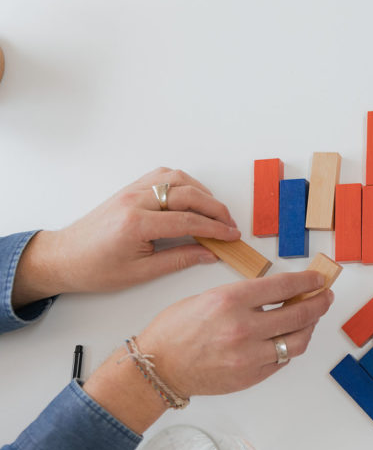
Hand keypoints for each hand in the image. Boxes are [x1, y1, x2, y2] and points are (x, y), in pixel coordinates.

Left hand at [12, 168, 240, 306]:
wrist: (63, 258)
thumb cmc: (95, 269)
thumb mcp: (140, 273)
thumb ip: (178, 259)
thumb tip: (210, 253)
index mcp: (136, 224)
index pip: (188, 220)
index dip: (215, 229)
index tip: (231, 236)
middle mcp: (135, 201)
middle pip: (188, 195)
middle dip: (215, 209)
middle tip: (229, 225)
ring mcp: (131, 191)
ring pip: (177, 179)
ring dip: (201, 192)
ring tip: (214, 211)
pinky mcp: (130, 189)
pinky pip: (162, 176)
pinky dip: (183, 183)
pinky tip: (192, 196)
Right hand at [84, 271, 332, 432]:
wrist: (158, 366)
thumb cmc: (177, 329)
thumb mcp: (209, 296)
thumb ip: (246, 295)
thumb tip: (281, 292)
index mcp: (232, 301)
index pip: (284, 286)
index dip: (308, 282)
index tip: (318, 279)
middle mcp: (244, 328)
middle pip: (299, 313)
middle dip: (319, 303)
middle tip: (326, 297)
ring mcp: (249, 355)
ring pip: (297, 340)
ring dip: (310, 327)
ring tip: (311, 318)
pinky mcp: (251, 376)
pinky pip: (282, 359)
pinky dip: (290, 346)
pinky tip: (290, 337)